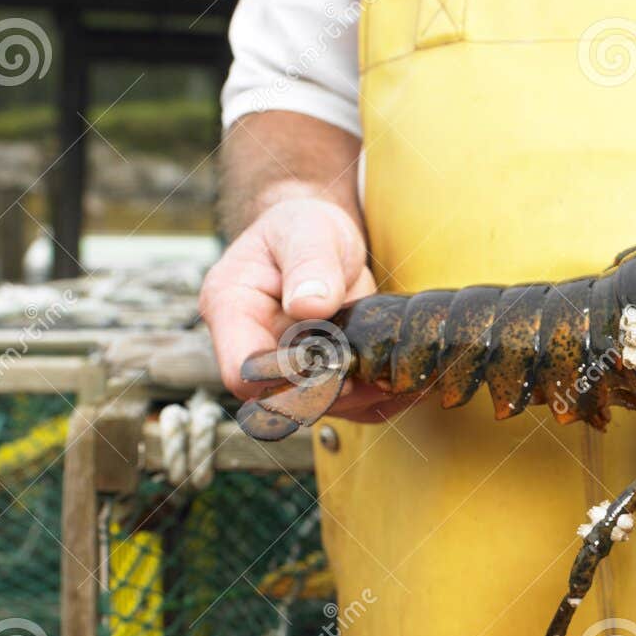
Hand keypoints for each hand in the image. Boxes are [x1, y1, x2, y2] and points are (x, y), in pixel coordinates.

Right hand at [199, 195, 404, 421]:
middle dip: (332, 393)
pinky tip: (403, 382)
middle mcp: (256, 346)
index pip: (242, 372)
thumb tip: (309, 306)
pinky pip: (349, 405)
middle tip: (374, 372)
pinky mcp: (320, 377)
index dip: (284, 380)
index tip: (330, 361)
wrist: (321, 240)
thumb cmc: (304, 227)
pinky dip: (378, 398)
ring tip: (396, 377)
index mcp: (233, 309)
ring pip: (321, 408)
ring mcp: (289, 368)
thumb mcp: (308, 229)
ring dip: (360, 399)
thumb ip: (309, 263)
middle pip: (283, 400)